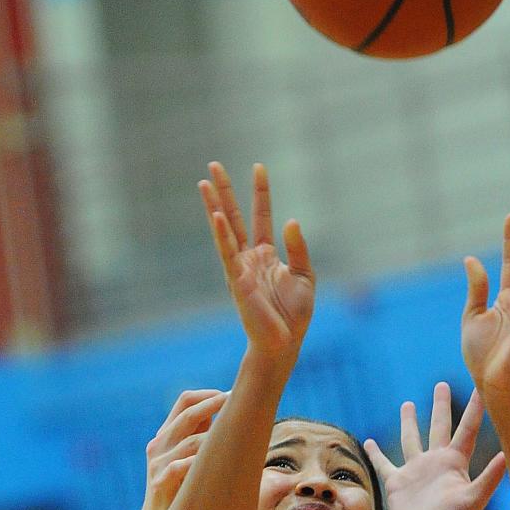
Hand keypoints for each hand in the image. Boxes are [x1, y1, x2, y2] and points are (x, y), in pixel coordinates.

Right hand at [138, 389, 226, 509]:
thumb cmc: (179, 491)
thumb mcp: (187, 458)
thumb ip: (200, 436)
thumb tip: (227, 415)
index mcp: (166, 435)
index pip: (184, 401)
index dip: (208, 395)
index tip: (231, 397)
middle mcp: (159, 444)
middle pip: (187, 414)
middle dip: (214, 405)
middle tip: (238, 402)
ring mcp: (157, 463)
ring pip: (190, 441)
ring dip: (216, 438)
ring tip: (237, 438)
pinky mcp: (159, 482)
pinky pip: (182, 466)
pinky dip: (200, 463)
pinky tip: (219, 465)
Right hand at [199, 162, 314, 360]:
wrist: (284, 343)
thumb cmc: (294, 315)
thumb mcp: (305, 275)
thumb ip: (298, 248)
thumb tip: (291, 220)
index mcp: (265, 255)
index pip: (260, 216)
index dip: (260, 192)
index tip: (258, 167)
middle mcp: (248, 258)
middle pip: (234, 217)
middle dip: (224, 192)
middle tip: (213, 165)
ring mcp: (240, 268)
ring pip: (224, 231)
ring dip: (214, 207)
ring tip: (204, 183)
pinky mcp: (237, 281)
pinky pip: (227, 254)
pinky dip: (222, 235)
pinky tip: (216, 216)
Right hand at [364, 383, 505, 509]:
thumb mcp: (474, 499)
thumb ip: (490, 477)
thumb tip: (507, 455)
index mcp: (455, 462)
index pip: (467, 429)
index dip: (474, 409)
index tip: (482, 388)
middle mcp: (436, 462)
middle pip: (439, 426)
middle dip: (440, 406)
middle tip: (441, 384)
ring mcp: (416, 471)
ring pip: (412, 439)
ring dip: (410, 422)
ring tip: (408, 404)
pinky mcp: (397, 482)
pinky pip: (384, 463)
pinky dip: (375, 453)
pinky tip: (368, 441)